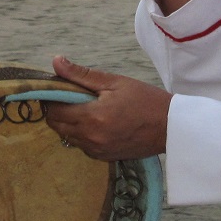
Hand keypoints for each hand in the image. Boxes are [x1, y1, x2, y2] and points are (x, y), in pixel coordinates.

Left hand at [43, 56, 169, 160]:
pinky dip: (80, 134)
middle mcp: (90, 138)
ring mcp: (96, 150)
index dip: (50, 98)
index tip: (57, 88)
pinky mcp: (104, 157)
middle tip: (68, 97)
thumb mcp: (115, 82)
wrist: (170, 127)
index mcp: (92, 117)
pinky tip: (94, 123)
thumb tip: (56, 62)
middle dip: (56, 111)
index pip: (54, 111)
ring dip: (67, 123)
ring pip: (67, 137)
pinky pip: (81, 146)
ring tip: (83, 109)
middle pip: (56, 126)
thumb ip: (81, 74)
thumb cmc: (145, 100)